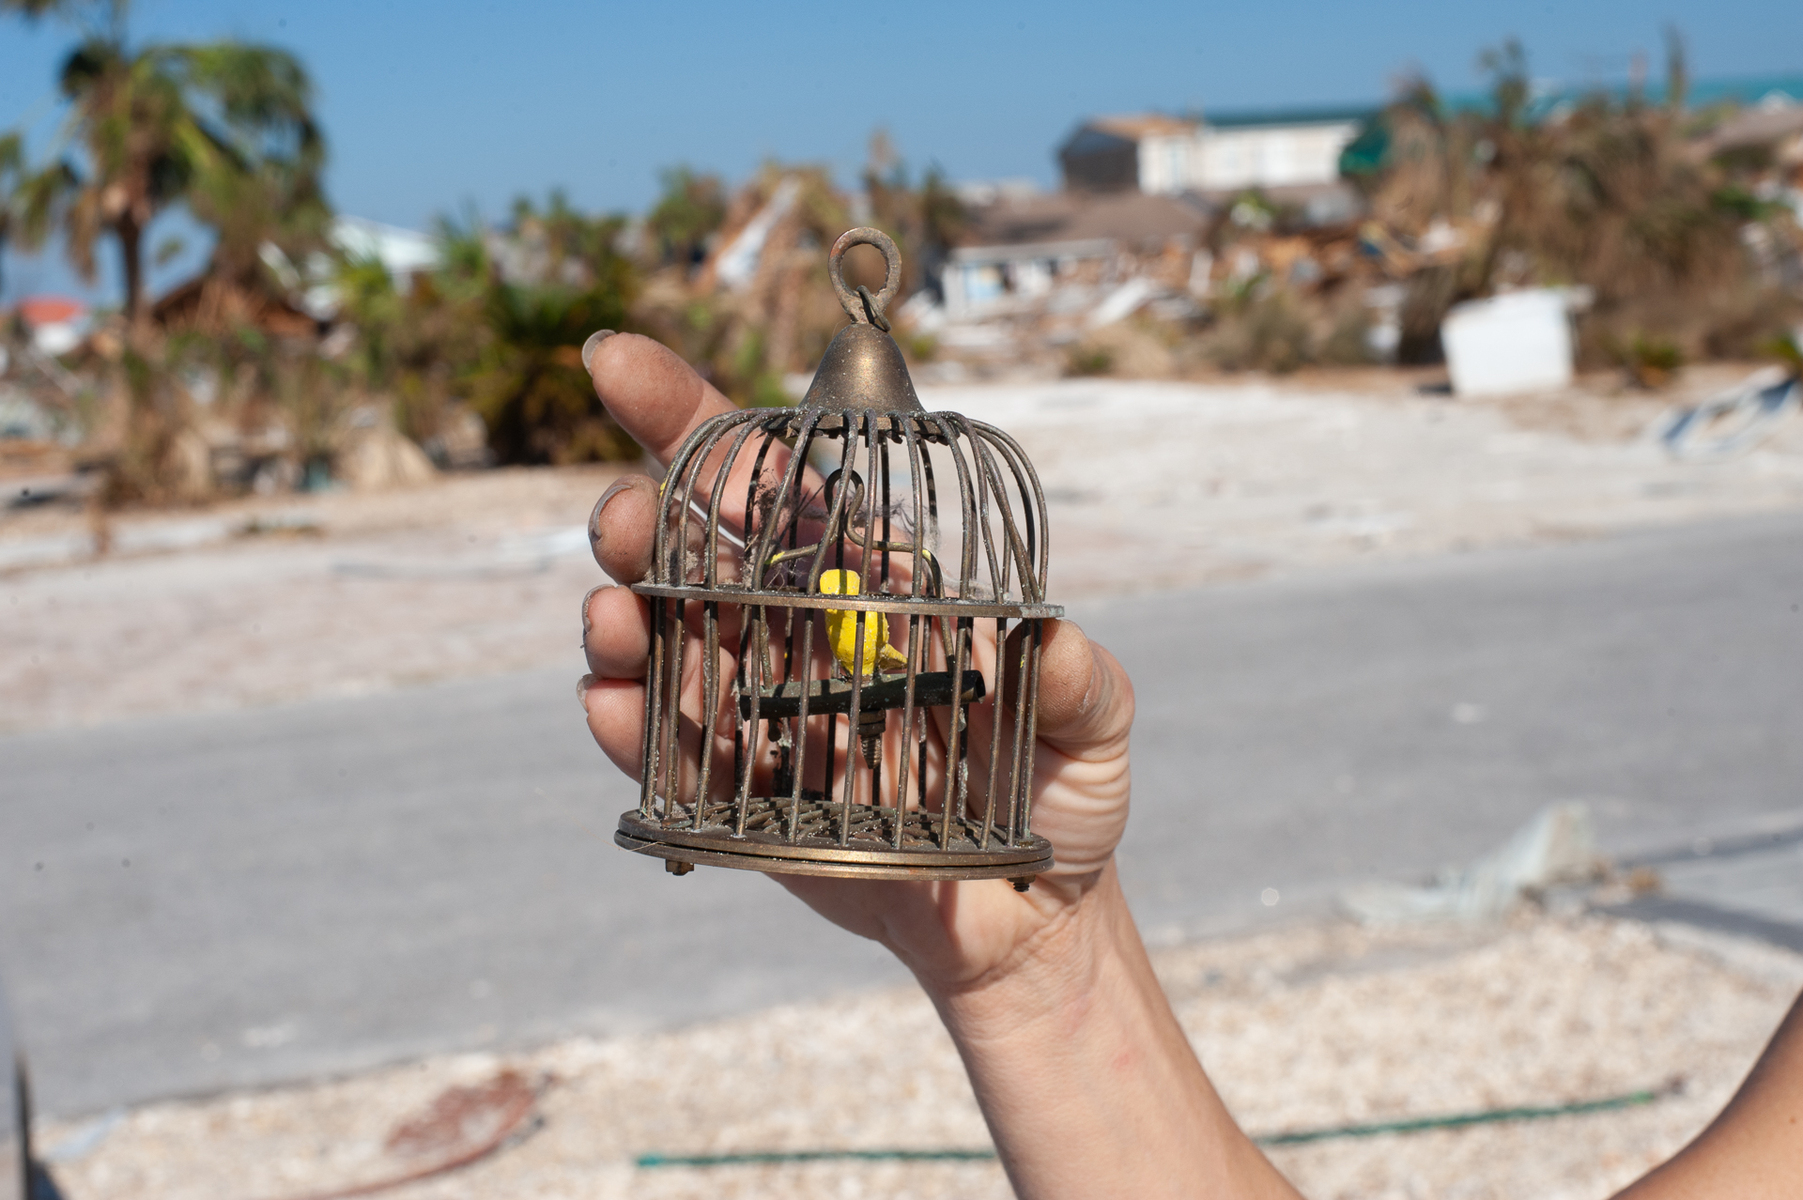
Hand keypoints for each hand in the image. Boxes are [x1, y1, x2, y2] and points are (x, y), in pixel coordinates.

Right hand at [578, 333, 1135, 994]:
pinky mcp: (738, 793)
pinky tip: (613, 707)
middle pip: (695, 552)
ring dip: (623, 622)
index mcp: (871, 579)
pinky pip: (668, 751)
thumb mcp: (1094, 728)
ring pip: (664, 642)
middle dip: (642, 520)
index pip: (776, 481)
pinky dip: (628, 725)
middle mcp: (800, 630)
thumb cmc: (1063, 793)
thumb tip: (1051, 641)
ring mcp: (761, 707)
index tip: (618, 365)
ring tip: (610, 624)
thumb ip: (1080, 683)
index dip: (693, 419)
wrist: (1026, 917)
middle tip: (621, 522)